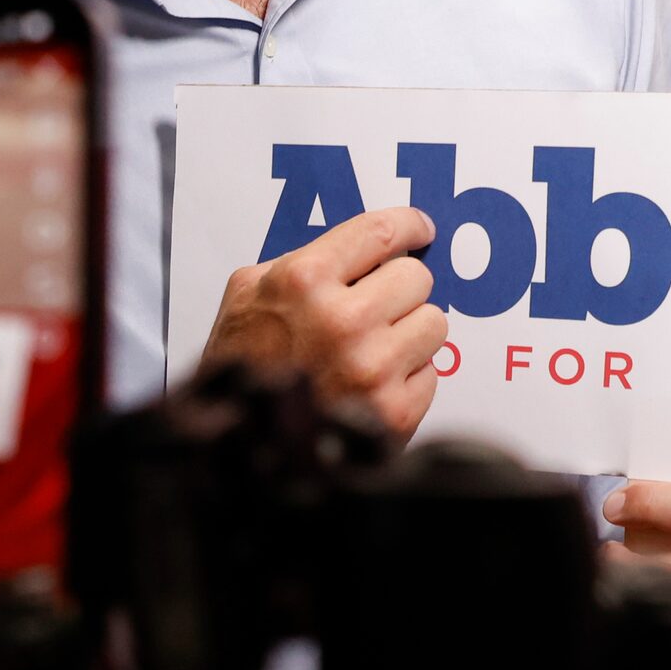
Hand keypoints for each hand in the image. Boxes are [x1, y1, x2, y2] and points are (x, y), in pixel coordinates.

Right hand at [199, 206, 446, 440]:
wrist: (236, 444)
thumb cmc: (240, 365)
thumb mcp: (247, 293)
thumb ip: (301, 262)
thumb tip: (361, 248)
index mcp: (303, 281)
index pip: (381, 232)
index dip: (408, 226)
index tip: (419, 230)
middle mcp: (342, 321)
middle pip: (416, 277)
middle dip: (398, 290)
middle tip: (376, 308)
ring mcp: (371, 368)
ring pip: (434, 323)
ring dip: (409, 333)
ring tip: (372, 350)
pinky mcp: (393, 412)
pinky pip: (431, 373)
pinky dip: (407, 378)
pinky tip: (371, 386)